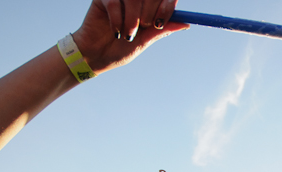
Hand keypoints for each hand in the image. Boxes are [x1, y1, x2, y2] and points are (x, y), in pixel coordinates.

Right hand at [72, 0, 187, 74]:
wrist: (95, 56)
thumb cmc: (120, 49)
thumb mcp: (144, 41)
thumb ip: (162, 30)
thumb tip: (186, 23)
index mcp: (148, 6)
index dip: (166, 6)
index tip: (159, 23)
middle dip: (148, 14)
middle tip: (140, 29)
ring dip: (132, 19)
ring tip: (127, 34)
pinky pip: (115, 2)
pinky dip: (117, 19)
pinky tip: (114, 31)